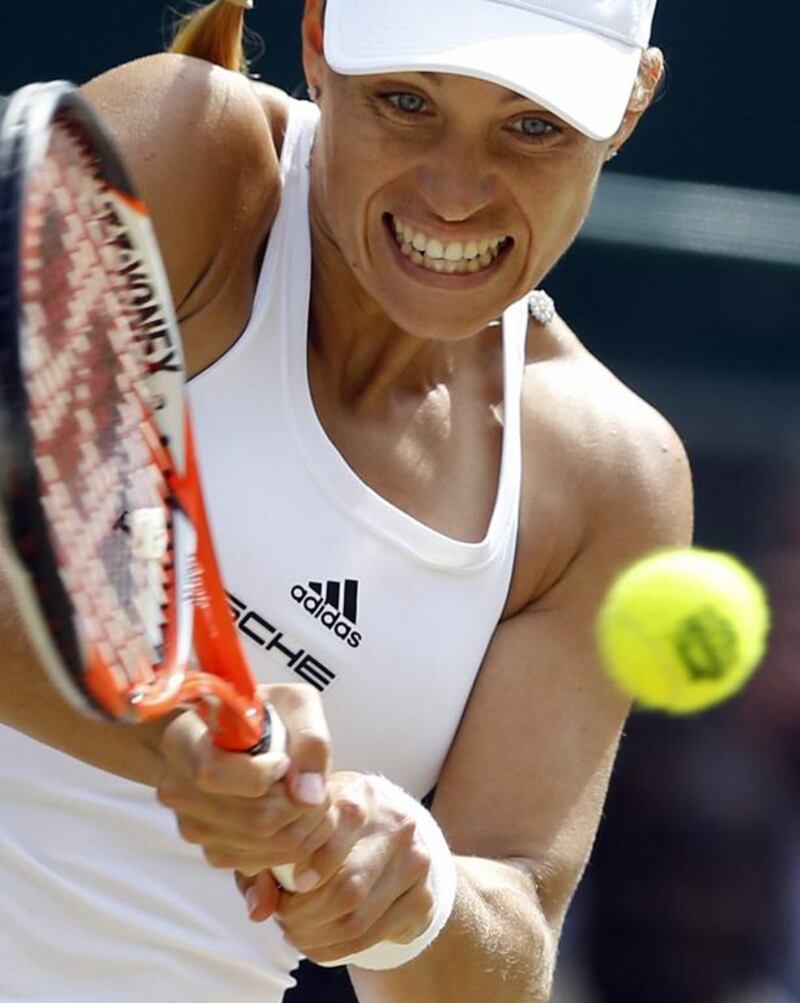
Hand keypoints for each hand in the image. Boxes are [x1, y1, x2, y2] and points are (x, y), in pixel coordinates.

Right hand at [156, 684, 334, 901]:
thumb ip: (309, 740)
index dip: (263, 774)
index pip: (214, 773)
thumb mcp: (292, 703)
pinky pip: (261, 863)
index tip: (284, 761)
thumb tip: (310, 795)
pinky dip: (293, 846)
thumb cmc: (259, 715)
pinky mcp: (211, 851)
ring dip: (305, 827)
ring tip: (313, 800)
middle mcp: (179, 789)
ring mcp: (192, 826)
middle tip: (317, 786)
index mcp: (185, 741)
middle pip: (254, 818)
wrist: (227, 737)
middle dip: (303, 806)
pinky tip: (299, 819)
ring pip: (263, 846)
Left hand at [240, 773, 435, 963]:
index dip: (314, 862)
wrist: (391, 835)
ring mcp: (415, 860)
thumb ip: (269, 862)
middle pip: (349, 884)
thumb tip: (259, 909)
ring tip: (295, 933)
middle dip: (305, 914)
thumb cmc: (331, 829)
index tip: (293, 885)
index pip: (343, 825)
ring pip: (359, 917)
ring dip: (317, 936)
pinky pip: (374, 936)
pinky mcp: (423, 897)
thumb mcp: (300, 828)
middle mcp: (396, 822)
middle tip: (284, 920)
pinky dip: (338, 949)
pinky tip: (319, 942)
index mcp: (362, 793)